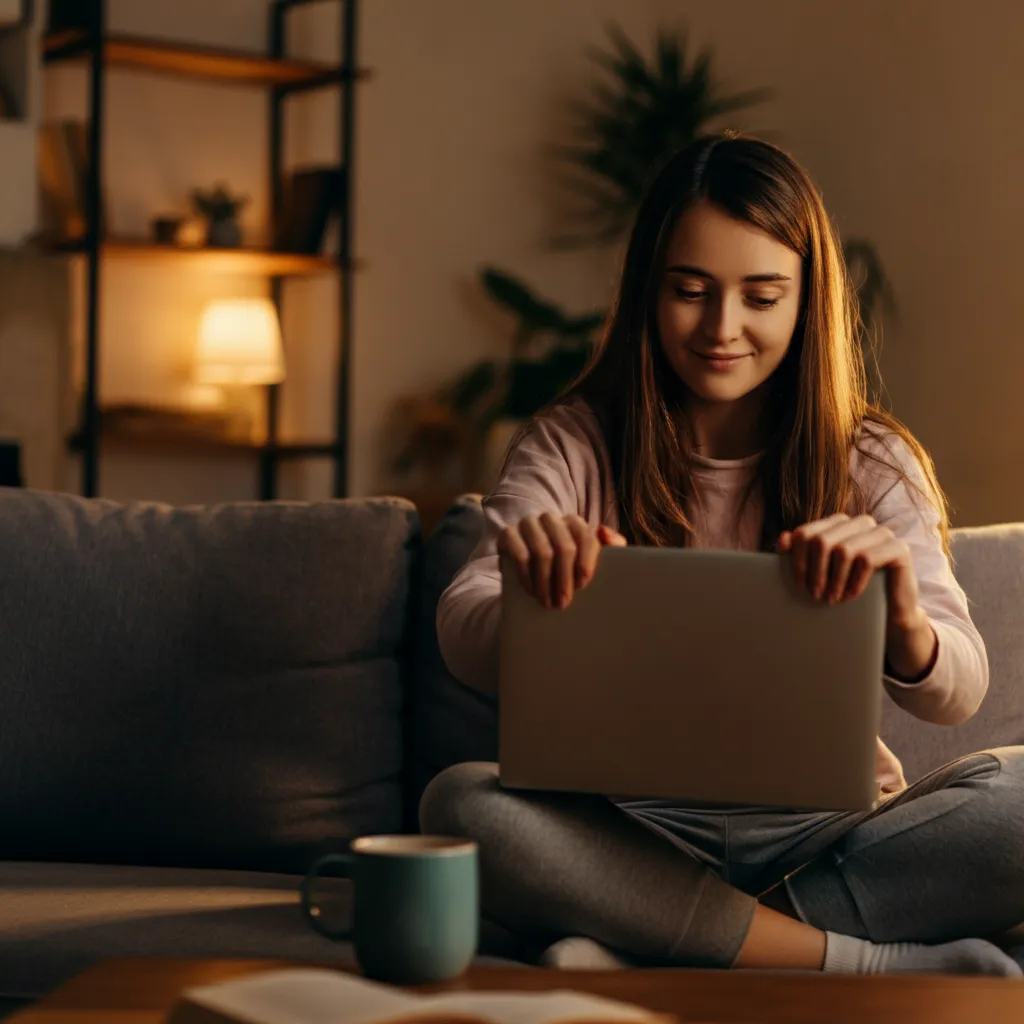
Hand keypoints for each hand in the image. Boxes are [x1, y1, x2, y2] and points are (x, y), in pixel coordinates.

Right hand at [497, 514, 626, 609]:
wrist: (530, 572)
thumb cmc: (567, 567)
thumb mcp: (593, 557)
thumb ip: (612, 545)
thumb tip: (603, 532)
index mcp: (572, 521)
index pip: (585, 536)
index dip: (586, 562)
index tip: (583, 586)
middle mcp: (550, 518)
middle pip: (564, 546)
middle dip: (565, 579)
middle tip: (564, 603)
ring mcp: (528, 524)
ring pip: (542, 552)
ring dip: (546, 582)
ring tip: (548, 603)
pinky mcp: (508, 534)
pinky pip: (520, 555)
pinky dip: (527, 577)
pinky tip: (532, 592)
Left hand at [777, 513, 936, 677]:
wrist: (887, 612)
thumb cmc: (848, 589)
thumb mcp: (820, 572)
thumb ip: (801, 553)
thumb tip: (782, 538)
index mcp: (838, 523)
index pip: (805, 533)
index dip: (797, 559)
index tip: (798, 584)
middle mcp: (860, 523)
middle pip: (822, 540)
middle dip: (814, 571)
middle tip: (814, 595)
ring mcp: (882, 533)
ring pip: (844, 550)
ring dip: (834, 579)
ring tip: (831, 599)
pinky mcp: (899, 548)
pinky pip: (867, 560)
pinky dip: (854, 581)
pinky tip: (850, 596)